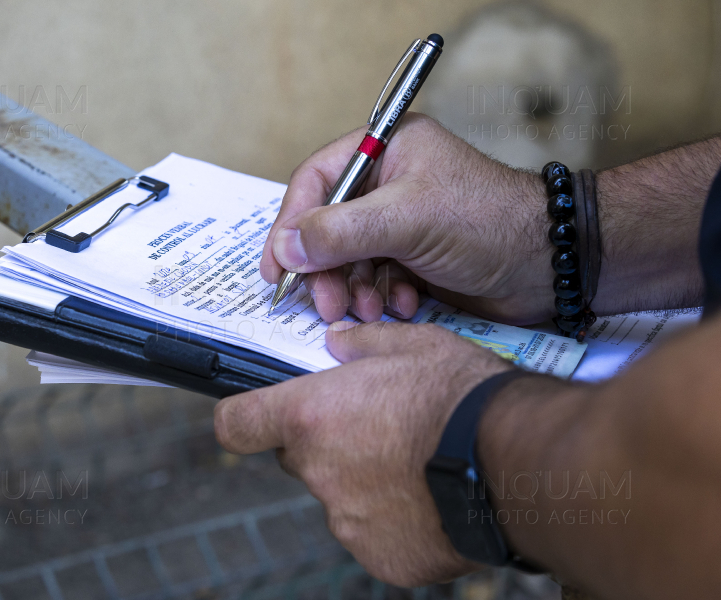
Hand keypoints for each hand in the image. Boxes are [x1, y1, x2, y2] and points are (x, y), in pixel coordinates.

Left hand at [214, 321, 513, 586]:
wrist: (519, 462)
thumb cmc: (463, 396)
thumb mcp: (414, 345)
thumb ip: (362, 344)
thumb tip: (338, 342)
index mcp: (311, 418)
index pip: (236, 425)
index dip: (243, 419)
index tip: (255, 417)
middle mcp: (319, 472)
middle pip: (298, 458)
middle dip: (326, 445)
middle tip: (376, 430)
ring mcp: (349, 522)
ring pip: (340, 498)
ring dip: (364, 483)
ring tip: (416, 465)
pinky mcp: (382, 558)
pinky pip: (375, 535)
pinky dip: (394, 520)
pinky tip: (430, 497)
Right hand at [259, 113, 552, 324]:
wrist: (550, 266)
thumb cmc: (488, 223)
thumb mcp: (408, 219)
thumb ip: (341, 231)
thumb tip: (287, 247)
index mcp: (387, 150)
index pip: (316, 182)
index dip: (290, 224)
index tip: (276, 267)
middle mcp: (389, 183)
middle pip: (327, 226)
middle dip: (325, 269)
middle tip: (326, 304)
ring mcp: (401, 223)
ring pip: (349, 259)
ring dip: (352, 290)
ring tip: (368, 310)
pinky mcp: (414, 258)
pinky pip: (375, 279)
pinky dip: (380, 296)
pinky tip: (402, 306)